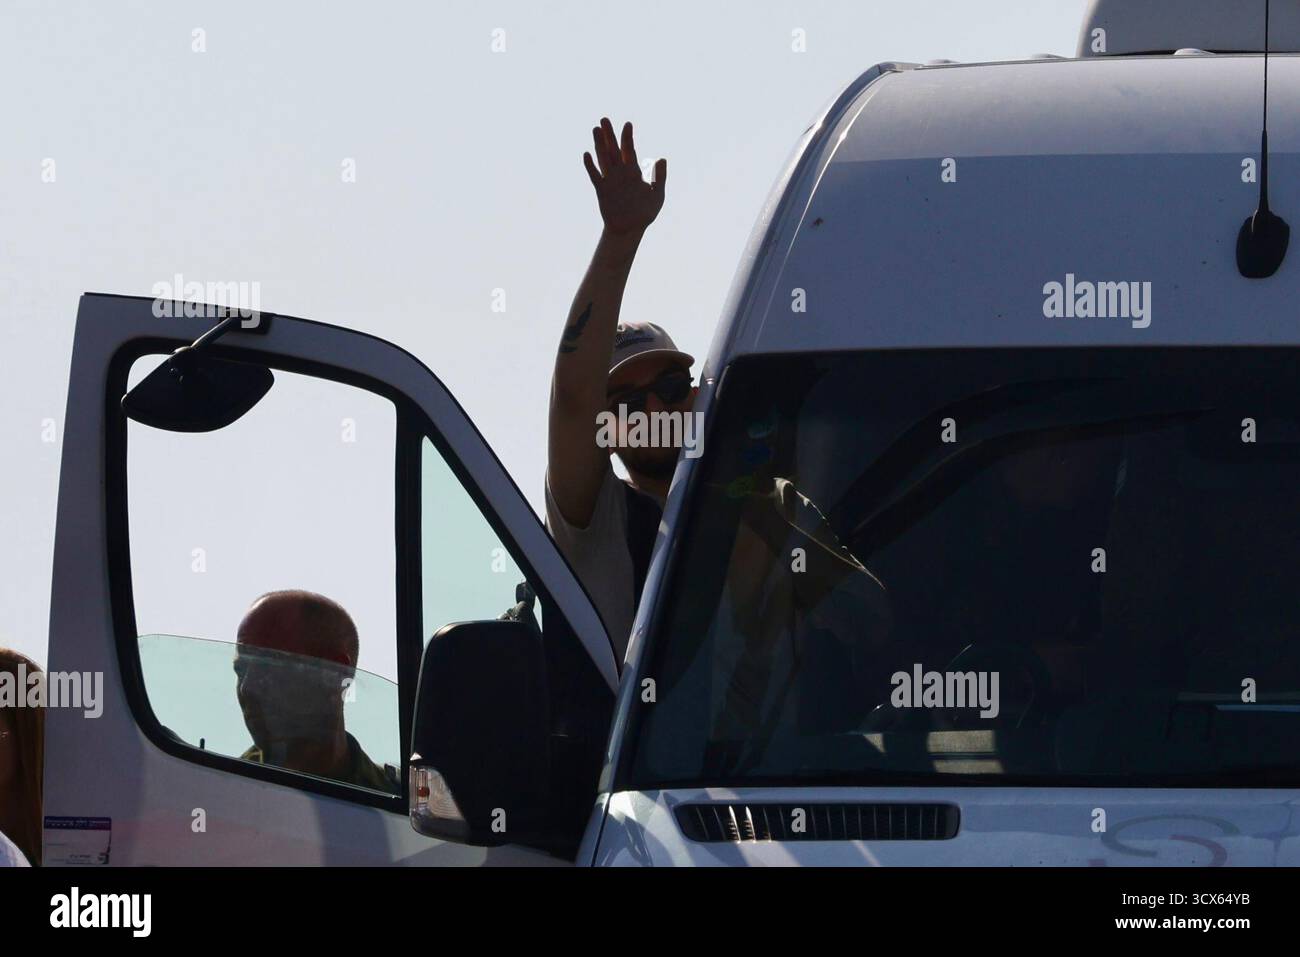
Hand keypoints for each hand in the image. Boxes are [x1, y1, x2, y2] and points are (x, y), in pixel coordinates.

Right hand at [584, 117, 666, 235]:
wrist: (631, 230)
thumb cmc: (644, 213)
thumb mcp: (657, 194)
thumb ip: (659, 177)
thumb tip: (662, 158)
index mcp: (633, 172)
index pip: (629, 150)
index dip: (628, 137)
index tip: (627, 124)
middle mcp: (620, 173)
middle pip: (613, 150)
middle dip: (609, 135)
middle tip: (604, 119)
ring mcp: (610, 181)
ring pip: (603, 159)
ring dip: (599, 145)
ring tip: (595, 129)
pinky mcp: (602, 191)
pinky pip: (595, 176)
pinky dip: (591, 166)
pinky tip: (587, 154)